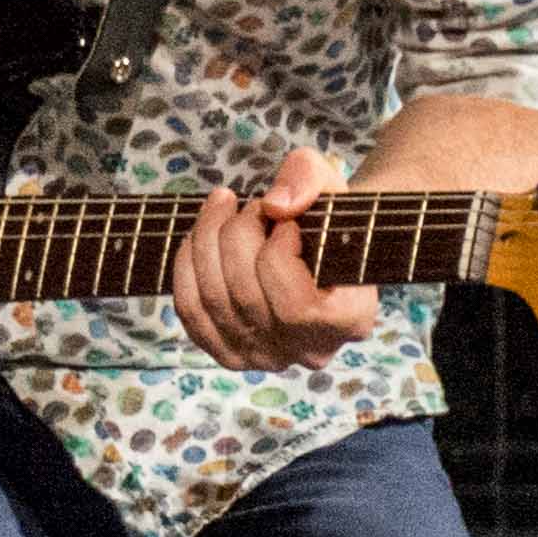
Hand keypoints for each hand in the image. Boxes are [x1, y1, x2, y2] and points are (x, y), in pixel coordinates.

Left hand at [171, 146, 379, 371]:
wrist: (313, 243)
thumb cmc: (325, 215)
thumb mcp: (328, 181)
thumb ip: (309, 179)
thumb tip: (275, 205)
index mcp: (350, 319)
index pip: (298, 307)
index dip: (278, 252)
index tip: (286, 222)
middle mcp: (310, 350)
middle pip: (247, 298)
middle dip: (237, 234)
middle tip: (249, 204)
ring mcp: (267, 357)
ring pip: (213, 301)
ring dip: (206, 240)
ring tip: (222, 205)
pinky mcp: (231, 352)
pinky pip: (191, 311)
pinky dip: (187, 267)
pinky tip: (200, 236)